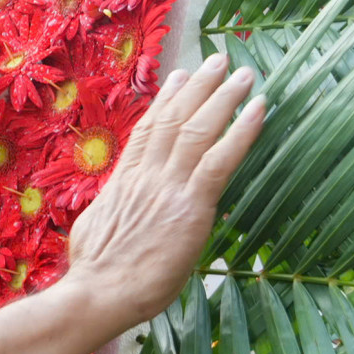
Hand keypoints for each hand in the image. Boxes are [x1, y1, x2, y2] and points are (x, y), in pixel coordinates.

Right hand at [61, 54, 264, 327]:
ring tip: (243, 73)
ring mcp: (168, 188)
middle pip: (173, 118)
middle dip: (198, 85)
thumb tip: (117, 210)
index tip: (178, 76)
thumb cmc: (95, 275)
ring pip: (197, 129)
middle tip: (218, 59)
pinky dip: (241, 131)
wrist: (98, 293)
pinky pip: (220, 160)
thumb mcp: (96, 229)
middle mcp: (146, 176)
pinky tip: (258, 109)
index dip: (165, 100)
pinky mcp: (191, 206)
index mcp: (123, 181)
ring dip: (223, 96)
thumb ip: (115, 211)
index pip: (147, 131)